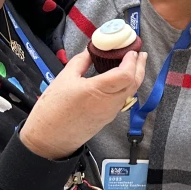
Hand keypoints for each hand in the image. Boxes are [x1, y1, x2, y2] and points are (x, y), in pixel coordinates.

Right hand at [21, 50, 146, 159]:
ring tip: (134, 64)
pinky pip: (123, 99)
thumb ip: (81, 61)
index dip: (132, 61)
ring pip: (130, 92)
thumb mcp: (64, 78)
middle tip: (140, 54)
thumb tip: (91, 51)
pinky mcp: (108, 117)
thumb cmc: (53, 109)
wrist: (49, 138)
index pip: (125, 75)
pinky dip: (127, 87)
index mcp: (97, 90)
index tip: (131, 51)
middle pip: (133, 83)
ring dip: (135, 77)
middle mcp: (109, 102)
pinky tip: (122, 79)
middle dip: (140, 67)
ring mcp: (111, 111)